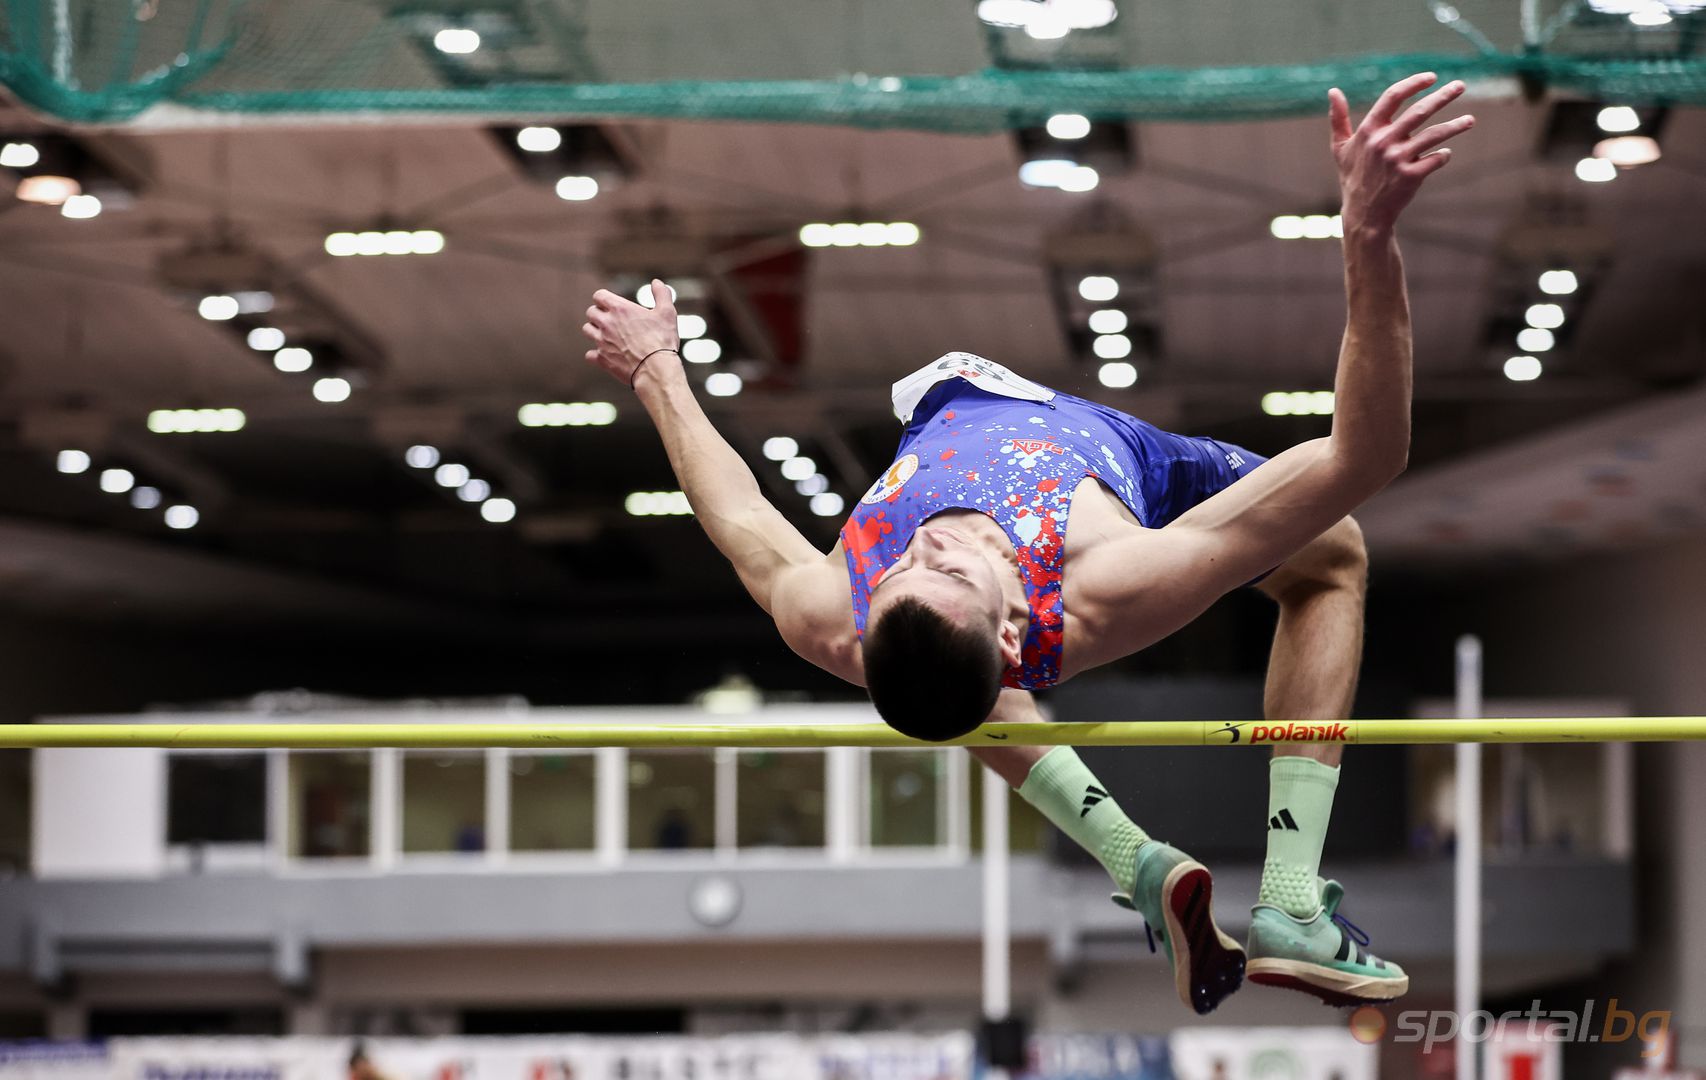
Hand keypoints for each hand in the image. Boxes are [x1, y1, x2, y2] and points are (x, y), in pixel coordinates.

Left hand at [583, 278, 680, 387]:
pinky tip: (606, 355)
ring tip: (607, 335)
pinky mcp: (602, 359)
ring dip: (595, 331)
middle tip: (610, 320)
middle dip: (598, 314)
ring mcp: (602, 342)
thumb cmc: (662, 340)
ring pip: (587, 330)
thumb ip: (661, 294)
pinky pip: (590, 354)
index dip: (604, 298)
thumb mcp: (667, 313)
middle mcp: (606, 323)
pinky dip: (596, 354)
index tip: (611, 304)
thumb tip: (657, 282)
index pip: (599, 296)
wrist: (656, 370)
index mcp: (619, 309)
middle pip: (591, 312)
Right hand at [1329, 73, 1473, 234]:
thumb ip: (1338, 119)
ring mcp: (1397, 159)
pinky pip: (1435, 159)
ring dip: (1455, 126)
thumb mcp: (1339, 148)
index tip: (1431, 77)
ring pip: (1434, 135)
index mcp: (1368, 130)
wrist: (1363, 214)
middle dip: (1443, 96)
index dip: (1413, 83)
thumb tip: (1332, 91)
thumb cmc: (1353, 177)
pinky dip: (1443, 155)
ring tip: (1470, 120)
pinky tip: (1445, 153)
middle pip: (1419, 111)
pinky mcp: (1410, 176)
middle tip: (1460, 86)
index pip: (1393, 97)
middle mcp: (1383, 142)